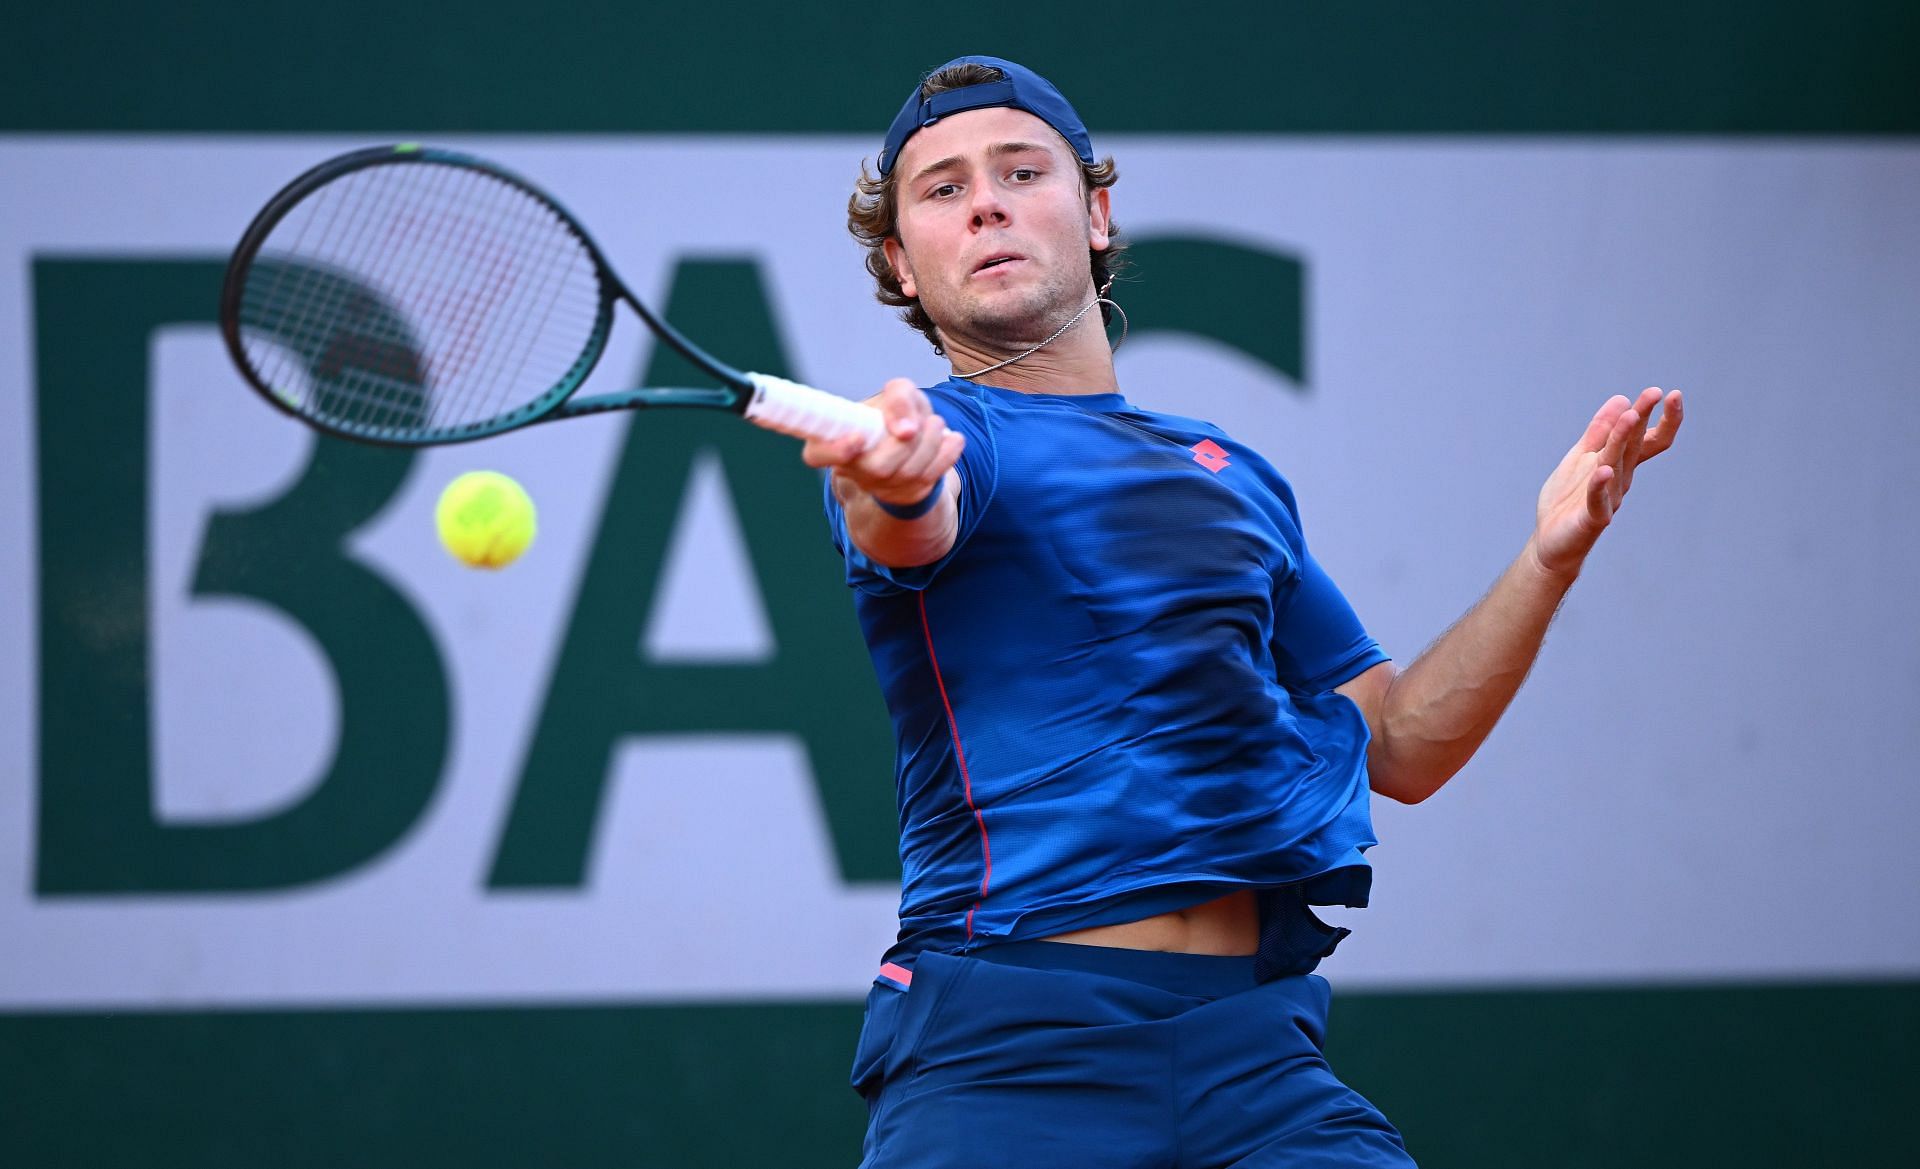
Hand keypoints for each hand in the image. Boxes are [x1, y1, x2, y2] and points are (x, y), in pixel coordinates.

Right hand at [801, 378, 963, 508]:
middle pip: (878, 467)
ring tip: (936, 423)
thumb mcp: (897, 393)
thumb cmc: (894, 414)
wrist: (913, 441)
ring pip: (907, 474)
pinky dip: (947, 456)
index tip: (859, 438)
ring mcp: (880, 487)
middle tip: (919, 423)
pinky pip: (930, 480)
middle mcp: (852, 469)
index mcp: (834, 441)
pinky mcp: (907, 495)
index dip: (835, 451)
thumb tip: (905, 428)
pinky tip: (954, 439)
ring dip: (929, 444)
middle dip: (906, 443)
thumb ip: (899, 396)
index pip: (817, 455)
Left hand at [1531, 386, 1683, 578]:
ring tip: (1631, 416)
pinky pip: (1597, 500)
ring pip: (1616, 465)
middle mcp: (1619, 479)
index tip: (1670, 394)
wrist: (1552, 543)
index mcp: (1619, 464)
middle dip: (1643, 419)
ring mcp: (1608, 499)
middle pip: (1635, 446)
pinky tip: (1602, 471)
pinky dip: (1599, 485)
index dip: (1661, 419)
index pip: (1647, 440)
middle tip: (1656, 393)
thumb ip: (1599, 431)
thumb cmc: (1569, 500)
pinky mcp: (1592, 519)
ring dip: (1622, 440)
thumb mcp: (1582, 457)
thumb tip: (1621, 399)